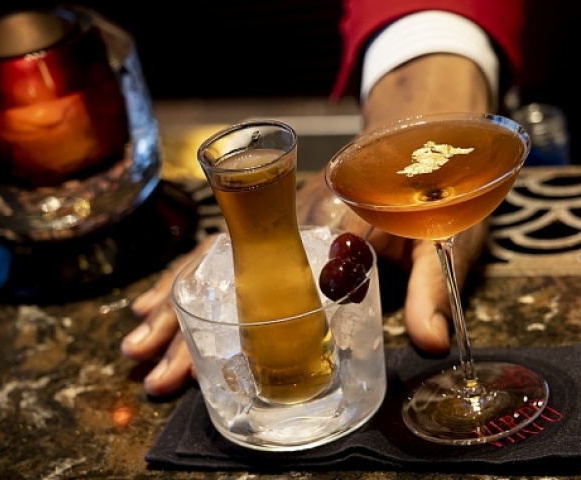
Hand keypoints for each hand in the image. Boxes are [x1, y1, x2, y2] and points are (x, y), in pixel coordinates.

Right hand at [122, 53, 491, 395]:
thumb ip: (431, 289)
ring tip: (137, 346)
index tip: (206, 357)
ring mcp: (277, 221)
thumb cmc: (431, 189)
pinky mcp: (275, 225)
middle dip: (186, 322)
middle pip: (225, 272)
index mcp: (328, 226)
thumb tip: (430, 345)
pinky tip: (164, 302)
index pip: (270, 280)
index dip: (233, 324)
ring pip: (214, 263)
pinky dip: (190, 280)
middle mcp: (290, 221)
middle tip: (151, 369)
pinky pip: (224, 253)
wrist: (415, 137)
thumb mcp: (443, 237)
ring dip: (174, 305)